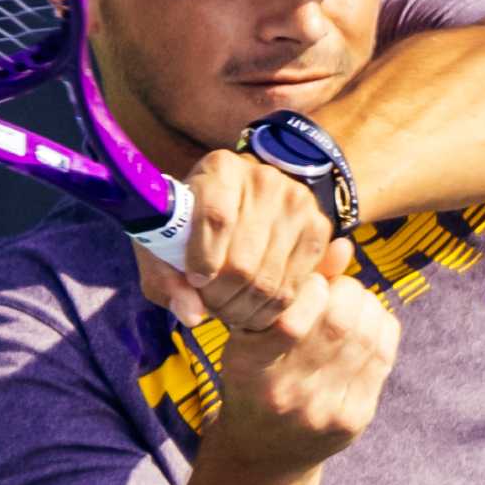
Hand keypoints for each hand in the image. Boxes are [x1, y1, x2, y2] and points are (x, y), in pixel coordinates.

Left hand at [134, 149, 350, 329]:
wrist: (241, 205)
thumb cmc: (194, 227)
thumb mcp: (166, 245)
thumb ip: (166, 279)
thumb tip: (192, 315)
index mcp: (220, 169)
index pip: (216, 218)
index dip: (203, 261)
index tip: (194, 281)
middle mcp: (264, 179)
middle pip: (243, 260)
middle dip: (220, 298)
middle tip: (210, 305)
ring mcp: (297, 203)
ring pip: (269, 281)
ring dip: (244, 310)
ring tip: (228, 309)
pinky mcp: (318, 227)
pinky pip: (294, 287)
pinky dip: (270, 309)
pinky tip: (253, 306)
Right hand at [209, 273, 401, 472]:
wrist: (264, 452)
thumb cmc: (254, 379)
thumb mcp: (250, 337)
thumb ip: (293, 289)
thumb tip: (344, 246)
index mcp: (248, 368)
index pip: (292, 317)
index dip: (312, 287)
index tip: (311, 283)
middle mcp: (286, 393)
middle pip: (338, 324)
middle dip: (347, 292)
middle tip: (341, 289)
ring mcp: (323, 411)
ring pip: (366, 338)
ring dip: (367, 307)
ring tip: (354, 304)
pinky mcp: (353, 420)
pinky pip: (382, 358)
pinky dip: (381, 329)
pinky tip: (368, 325)